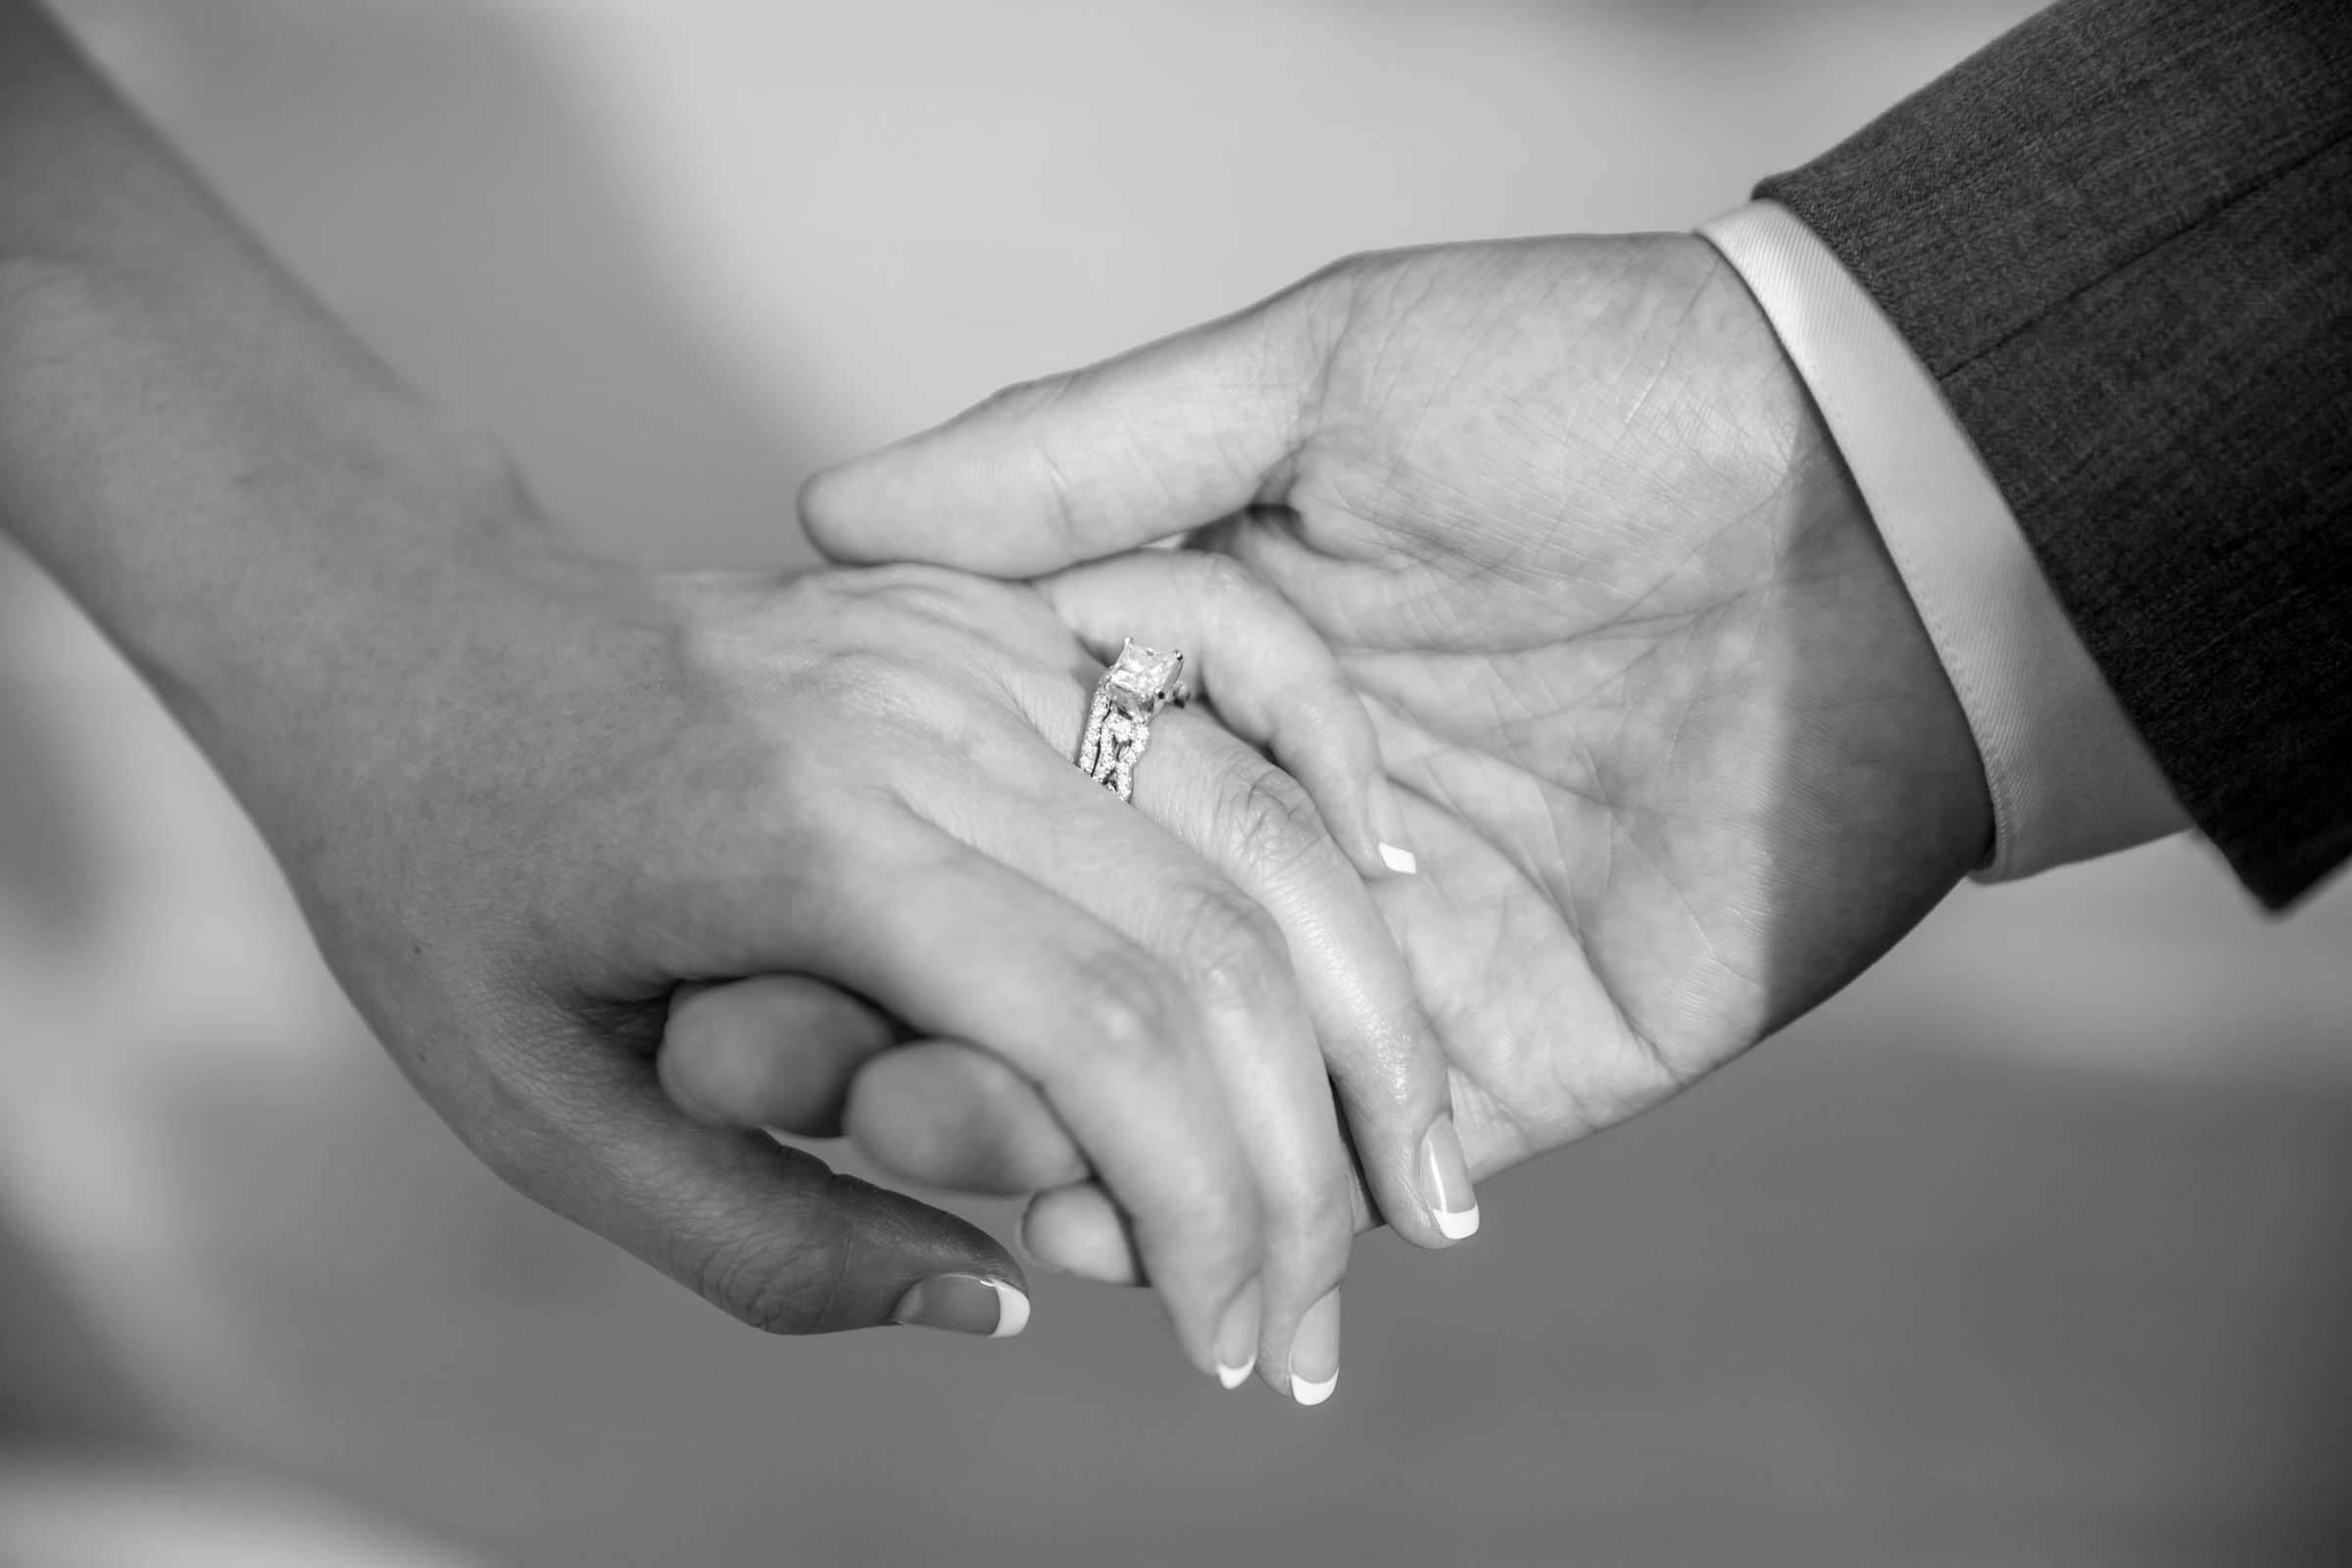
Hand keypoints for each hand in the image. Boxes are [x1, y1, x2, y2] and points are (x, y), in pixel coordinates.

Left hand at [246, 522, 1464, 1379]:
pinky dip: (1318, 875)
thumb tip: (997, 1303)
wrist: (417, 626)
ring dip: (1361, 1015)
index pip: (1105, 1038)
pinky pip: (1214, 745)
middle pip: (1219, 942)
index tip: (1231, 1348)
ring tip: (1419, 1172)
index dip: (1207, 1213)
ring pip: (1255, 830)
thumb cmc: (450, 879)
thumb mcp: (541, 1115)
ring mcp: (978, 646)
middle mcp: (924, 719)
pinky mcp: (1006, 617)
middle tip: (1332, 1311)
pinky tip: (1374, 981)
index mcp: (814, 840)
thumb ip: (768, 1244)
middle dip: (1309, 1152)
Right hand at [794, 233, 1993, 1273]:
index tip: (740, 930)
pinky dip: (1244, 1210)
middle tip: (805, 1085)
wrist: (1883, 509)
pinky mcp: (1517, 1055)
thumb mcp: (1326, 370)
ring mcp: (1395, 952)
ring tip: (966, 1175)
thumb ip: (1094, 452)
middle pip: (1076, 968)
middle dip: (936, 1039)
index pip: (1011, 800)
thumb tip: (837, 508)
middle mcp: (1285, 823)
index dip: (879, 870)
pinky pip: (1357, 1164)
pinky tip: (1118, 1240)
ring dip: (1062, 1151)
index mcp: (1219, 665)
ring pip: (1192, 1091)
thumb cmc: (1599, 392)